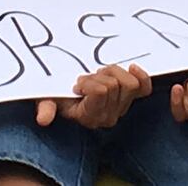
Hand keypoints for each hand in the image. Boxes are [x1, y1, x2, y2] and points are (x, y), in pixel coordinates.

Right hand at [34, 64, 151, 129]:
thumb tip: (43, 119)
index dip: (89, 82)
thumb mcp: (46, 98)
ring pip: (129, 84)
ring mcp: (121, 108)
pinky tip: (132, 68)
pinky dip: (141, 76)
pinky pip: (144, 88)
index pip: (101, 92)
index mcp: (88, 117)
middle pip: (115, 86)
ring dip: (114, 73)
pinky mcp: (131, 97)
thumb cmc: (56, 94)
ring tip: (101, 75)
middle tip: (88, 78)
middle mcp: (107, 117)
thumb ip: (45, 107)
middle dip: (99, 76)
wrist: (66, 92)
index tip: (77, 84)